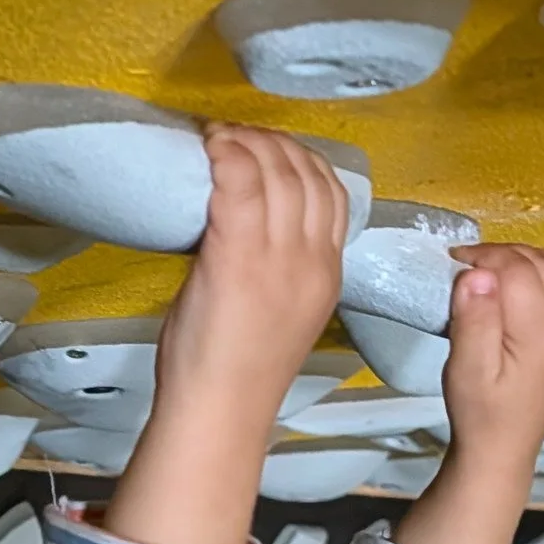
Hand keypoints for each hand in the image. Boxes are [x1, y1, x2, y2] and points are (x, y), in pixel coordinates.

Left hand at [154, 128, 351, 424]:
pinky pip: (239, 187)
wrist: (220, 409)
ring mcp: (277, 259)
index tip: (270, 147)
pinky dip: (226, 158)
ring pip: (275, 174)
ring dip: (245, 142)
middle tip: (234, 134)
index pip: (333, 195)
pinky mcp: (237, 258)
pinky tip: (210, 149)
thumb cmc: (234, 370)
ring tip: (217, 136)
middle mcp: (312, 260)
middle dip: (271, 142)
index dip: (303, 159)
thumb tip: (245, 228)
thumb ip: (277, 268)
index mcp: (328, 274)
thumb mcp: (280, 311)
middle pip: (305, 175)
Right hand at [392, 245, 543, 543]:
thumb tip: (477, 274)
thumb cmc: (480, 411)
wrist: (503, 450)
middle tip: (468, 261)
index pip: (518, 270)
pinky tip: (522, 283)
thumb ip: (474, 320)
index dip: (486, 256)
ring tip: (494, 266)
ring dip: (528, 259)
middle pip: (542, 265)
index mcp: (537, 330)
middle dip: (505, 253)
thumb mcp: (466, 369)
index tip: (454, 261)